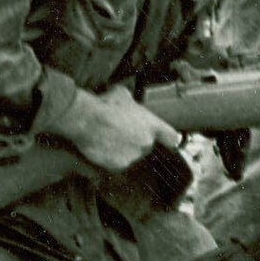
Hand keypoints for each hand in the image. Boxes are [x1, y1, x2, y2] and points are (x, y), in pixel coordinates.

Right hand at [58, 85, 181, 173]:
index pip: (171, 137)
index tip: (171, 142)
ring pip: (131, 155)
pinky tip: (102, 147)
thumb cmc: (106, 105)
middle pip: (145, 146)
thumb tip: (128, 101)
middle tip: (121, 133)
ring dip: (123, 150)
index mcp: (153, 126)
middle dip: (136, 141)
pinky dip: (111, 158)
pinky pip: (117, 163)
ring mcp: (133, 156)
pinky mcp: (118, 165)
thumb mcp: (123, 95)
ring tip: (109, 138)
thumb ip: (132, 102)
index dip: (169, 139)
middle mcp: (146, 143)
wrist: (87, 120)